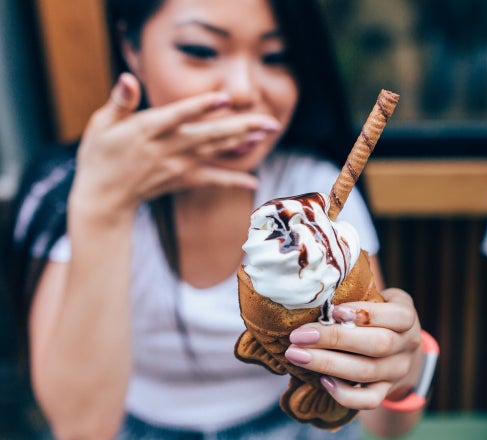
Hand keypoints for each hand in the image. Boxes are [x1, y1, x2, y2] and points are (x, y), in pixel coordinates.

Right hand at [71, 73, 280, 221]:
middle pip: (209, 134)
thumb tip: (128, 78)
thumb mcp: (101, 125)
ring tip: (267, 132)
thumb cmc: (100, 155)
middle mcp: (167, 148)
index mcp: (147, 130)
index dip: (201, 107)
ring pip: (216, 151)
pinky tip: (254, 181)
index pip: (178, 116)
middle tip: (270, 121)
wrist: (104, 198)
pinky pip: (212, 180)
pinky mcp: (183, 179)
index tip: (224, 99)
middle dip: (242, 126)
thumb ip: (120, 101)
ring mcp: (178, 166)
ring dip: (243, 141)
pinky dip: (233, 181)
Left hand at [284, 288, 421, 410]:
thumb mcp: (379, 298)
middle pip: (378, 345)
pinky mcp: (386, 392)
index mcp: (407, 317)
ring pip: (367, 372)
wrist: (398, 349)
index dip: (365, 313)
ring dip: (328, 364)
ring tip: (297, 355)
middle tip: (298, 336)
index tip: (333, 310)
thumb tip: (317, 283)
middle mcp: (408, 345)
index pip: (396, 316)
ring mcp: (398, 372)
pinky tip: (322, 381)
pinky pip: (368, 400)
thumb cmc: (377, 315)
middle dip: (335, 339)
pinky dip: (344, 394)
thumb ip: (359, 292)